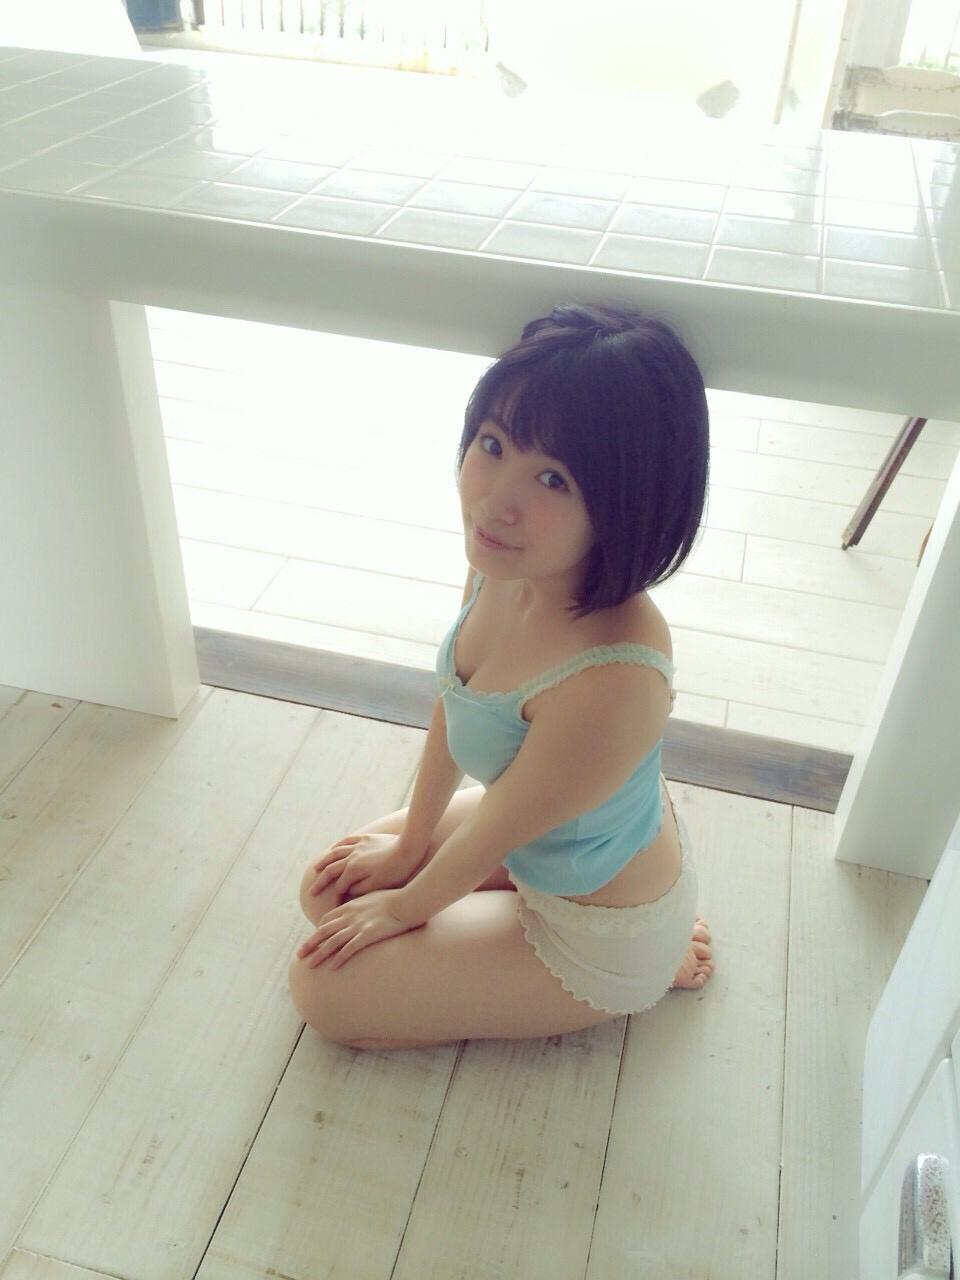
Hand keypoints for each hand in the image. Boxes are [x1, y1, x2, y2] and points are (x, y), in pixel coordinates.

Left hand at [297, 889, 421, 969]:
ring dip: (319, 954)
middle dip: (310, 943)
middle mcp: (350, 916)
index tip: (314, 938)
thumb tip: (363, 909)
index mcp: (350, 906)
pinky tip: (332, 967)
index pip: (328, 918)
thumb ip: (364, 904)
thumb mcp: (374, 897)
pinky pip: (349, 949)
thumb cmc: (396, 899)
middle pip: (324, 931)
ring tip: (309, 965)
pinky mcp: (368, 935)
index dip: (319, 929)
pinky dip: (339, 958)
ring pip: (332, 941)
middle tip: (299, 954)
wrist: (407, 902)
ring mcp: (358, 926)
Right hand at [310, 831, 422, 899]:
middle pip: (331, 870)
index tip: (332, 910)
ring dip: (324, 862)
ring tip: (316, 868)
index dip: (335, 900)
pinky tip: (334, 849)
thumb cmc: (396, 871)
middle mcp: (351, 856)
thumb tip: (346, 891)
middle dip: (321, 883)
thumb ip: (359, 889)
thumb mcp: (377, 885)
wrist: (410, 848)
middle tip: (312, 893)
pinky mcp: (366, 838)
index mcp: (353, 870)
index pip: (339, 888)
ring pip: (335, 853)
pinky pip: (347, 841)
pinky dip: (338, 846)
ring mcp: (358, 846)